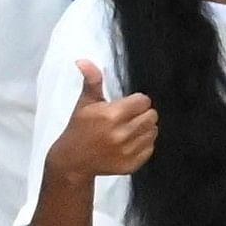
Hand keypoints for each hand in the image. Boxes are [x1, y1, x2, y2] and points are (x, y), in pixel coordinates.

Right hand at [47, 60, 158, 176]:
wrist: (72, 161)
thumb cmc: (79, 128)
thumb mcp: (85, 104)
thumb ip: (92, 81)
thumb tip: (84, 61)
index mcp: (111, 115)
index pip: (143, 101)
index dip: (136, 101)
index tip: (126, 105)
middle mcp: (121, 134)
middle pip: (151, 115)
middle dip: (142, 114)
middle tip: (128, 117)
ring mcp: (127, 151)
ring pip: (153, 131)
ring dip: (144, 128)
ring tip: (128, 129)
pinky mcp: (132, 164)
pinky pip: (150, 148)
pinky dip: (143, 144)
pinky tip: (128, 143)